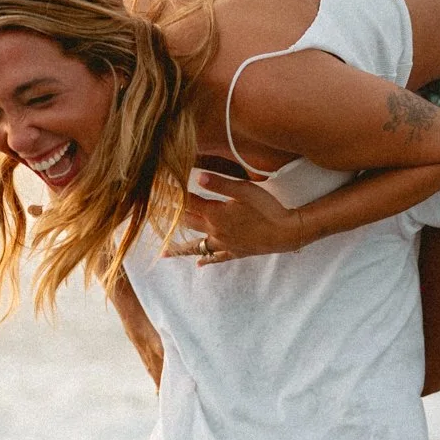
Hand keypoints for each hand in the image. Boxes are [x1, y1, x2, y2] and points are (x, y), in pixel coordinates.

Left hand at [166, 171, 307, 264]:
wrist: (287, 232)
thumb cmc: (267, 208)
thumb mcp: (244, 189)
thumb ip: (220, 183)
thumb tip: (196, 174)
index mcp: (215, 214)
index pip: (188, 202)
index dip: (172, 194)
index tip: (156, 190)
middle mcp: (215, 231)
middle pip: (187, 223)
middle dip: (170, 218)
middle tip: (153, 216)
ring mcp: (225, 244)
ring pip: (197, 246)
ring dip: (180, 248)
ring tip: (164, 253)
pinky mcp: (236, 252)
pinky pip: (217, 258)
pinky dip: (207, 260)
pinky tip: (199, 264)